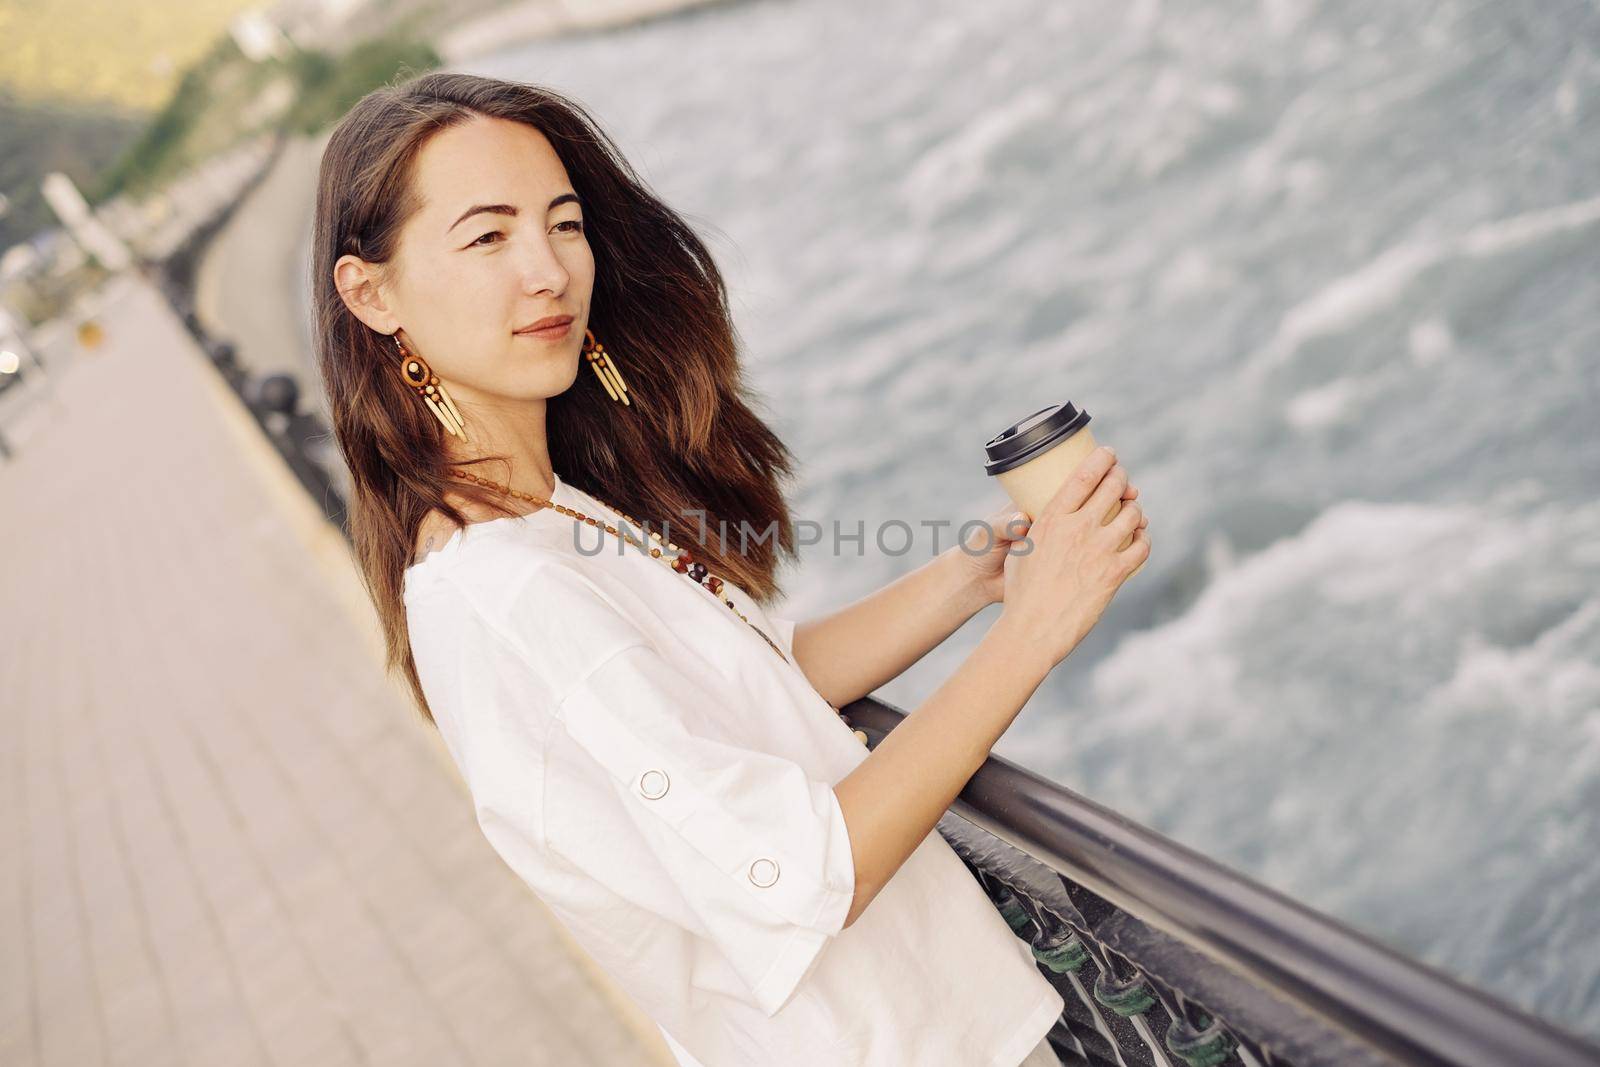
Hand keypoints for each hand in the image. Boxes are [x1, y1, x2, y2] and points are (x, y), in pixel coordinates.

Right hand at [953, 465, 1145, 607]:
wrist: (1032, 629)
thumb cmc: (1020, 592)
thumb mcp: (1021, 551)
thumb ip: (1035, 531)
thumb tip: (1037, 521)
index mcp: (1051, 519)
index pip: (1083, 476)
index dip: (1101, 459)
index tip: (1108, 454)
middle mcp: (1078, 529)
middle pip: (1113, 488)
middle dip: (1122, 478)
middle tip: (1123, 480)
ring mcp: (1099, 550)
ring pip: (1133, 515)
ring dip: (1135, 510)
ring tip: (1132, 511)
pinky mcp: (1115, 573)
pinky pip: (1142, 547)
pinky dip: (1144, 540)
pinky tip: (1139, 540)